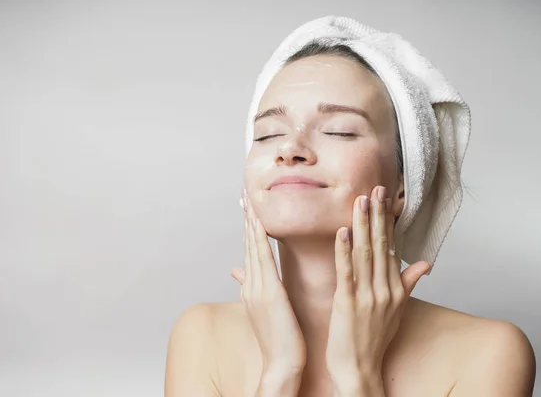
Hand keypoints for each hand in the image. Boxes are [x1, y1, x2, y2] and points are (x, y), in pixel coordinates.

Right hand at [230, 189, 306, 375]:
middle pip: (247, 246)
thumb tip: (239, 273)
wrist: (282, 363)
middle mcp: (251, 285)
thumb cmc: (280, 339)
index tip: (248, 209)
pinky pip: (263, 260)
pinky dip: (259, 240)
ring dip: (251, 224)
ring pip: (253, 249)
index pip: (250, 252)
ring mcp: (257, 288)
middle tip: (244, 196)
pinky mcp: (269, 293)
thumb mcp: (264, 310)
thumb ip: (253, 289)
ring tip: (249, 202)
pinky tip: (259, 224)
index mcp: (253, 288)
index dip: (248, 230)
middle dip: (246, 220)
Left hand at [325, 185, 430, 381]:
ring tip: (360, 200)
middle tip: (376, 188)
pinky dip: (344, 250)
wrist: (360, 368)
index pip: (392, 247)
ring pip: (365, 253)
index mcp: (395, 288)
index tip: (386, 199)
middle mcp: (384, 289)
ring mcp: (367, 296)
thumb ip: (409, 283)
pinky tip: (342, 232)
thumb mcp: (398, 310)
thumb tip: (427, 263)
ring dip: (362, 225)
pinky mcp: (348, 303)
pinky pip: (347, 272)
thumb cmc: (376, 339)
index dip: (388, 222)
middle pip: (381, 245)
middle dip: (377, 215)